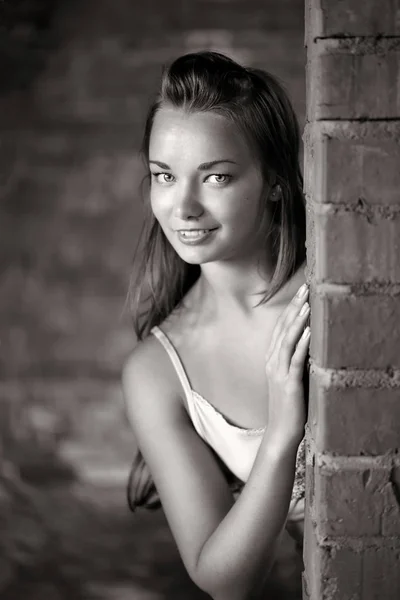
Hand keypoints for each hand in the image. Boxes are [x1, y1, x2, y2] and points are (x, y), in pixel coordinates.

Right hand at [265, 283, 310, 445]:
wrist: (281, 432)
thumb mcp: (290, 378)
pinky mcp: (288, 384)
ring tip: (307, 303)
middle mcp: (273, 362)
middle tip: (305, 287)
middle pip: (282, 328)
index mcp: (272, 360)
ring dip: (297, 320)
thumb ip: (296, 360)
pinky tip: (309, 331)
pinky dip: (301, 343)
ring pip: (287, 340)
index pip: (280, 328)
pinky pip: (295, 359)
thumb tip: (311, 342)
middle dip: (294, 307)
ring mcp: (279, 372)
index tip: (300, 292)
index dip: (290, 309)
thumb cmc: (289, 406)